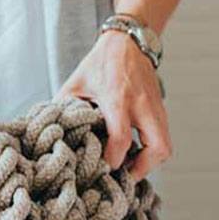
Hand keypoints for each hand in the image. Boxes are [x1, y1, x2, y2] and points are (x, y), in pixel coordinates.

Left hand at [57, 31, 171, 179]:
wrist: (129, 42)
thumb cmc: (100, 63)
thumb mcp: (75, 82)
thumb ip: (64, 107)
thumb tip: (52, 131)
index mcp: (117, 98)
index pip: (122, 138)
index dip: (114, 159)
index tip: (104, 170)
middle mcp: (141, 105)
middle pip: (158, 148)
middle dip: (143, 169)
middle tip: (123, 176)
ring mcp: (155, 108)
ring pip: (165, 146)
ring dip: (149, 162)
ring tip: (128, 168)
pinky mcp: (161, 109)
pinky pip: (163, 137)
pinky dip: (151, 150)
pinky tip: (133, 153)